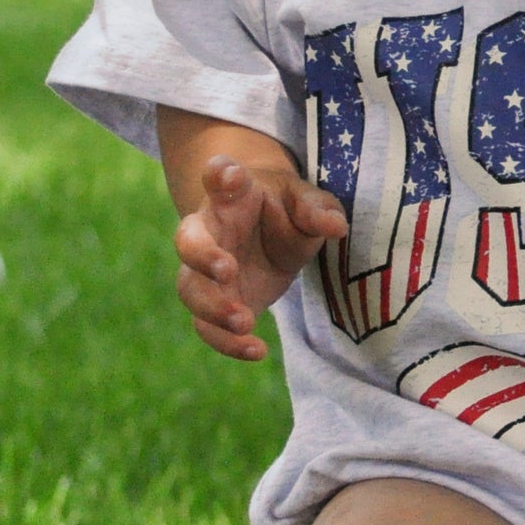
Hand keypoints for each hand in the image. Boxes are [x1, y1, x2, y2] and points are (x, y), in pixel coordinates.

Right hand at [174, 155, 346, 360]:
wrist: (273, 229)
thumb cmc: (288, 208)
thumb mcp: (307, 201)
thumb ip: (318, 210)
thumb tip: (337, 227)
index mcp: (232, 194)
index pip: (217, 174)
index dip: (219, 173)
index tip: (229, 175)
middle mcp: (210, 229)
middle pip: (188, 240)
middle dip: (202, 255)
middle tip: (228, 269)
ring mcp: (206, 269)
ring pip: (190, 289)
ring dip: (212, 307)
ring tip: (245, 321)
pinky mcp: (217, 301)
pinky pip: (207, 326)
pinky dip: (227, 343)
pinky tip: (257, 350)